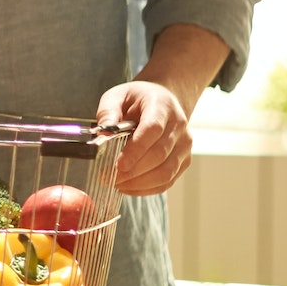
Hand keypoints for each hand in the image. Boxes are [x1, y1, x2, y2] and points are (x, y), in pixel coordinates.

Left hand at [96, 79, 192, 195]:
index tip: (118, 164)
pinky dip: (147, 189)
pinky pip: (168, 181)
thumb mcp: (117, 96)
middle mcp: (179, 126)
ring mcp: (184, 145)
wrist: (163, 102)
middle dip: (133, 171)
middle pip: (159, 154)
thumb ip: (108, 112)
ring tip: (116, 184)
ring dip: (139, 183)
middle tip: (107, 177)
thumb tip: (102, 134)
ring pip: (166, 172)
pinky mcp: (184, 160)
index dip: (136, 149)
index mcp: (162, 105)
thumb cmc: (137, 100)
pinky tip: (128, 187)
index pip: (153, 130)